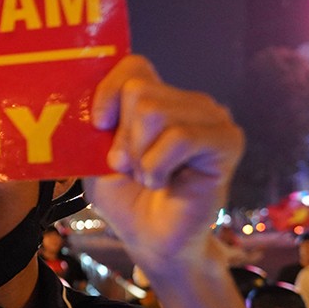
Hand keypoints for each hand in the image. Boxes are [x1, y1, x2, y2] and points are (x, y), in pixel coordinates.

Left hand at [86, 57, 242, 272]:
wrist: (153, 241)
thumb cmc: (127, 200)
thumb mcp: (95, 157)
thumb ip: (91, 126)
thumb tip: (80, 102)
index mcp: (159, 98)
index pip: (133, 65)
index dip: (108, 90)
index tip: (98, 125)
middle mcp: (189, 102)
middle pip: (139, 91)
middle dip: (122, 137)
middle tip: (130, 167)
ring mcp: (212, 118)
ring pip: (155, 112)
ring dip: (140, 156)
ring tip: (149, 177)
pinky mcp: (227, 141)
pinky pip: (180, 137)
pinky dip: (159, 165)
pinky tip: (164, 182)